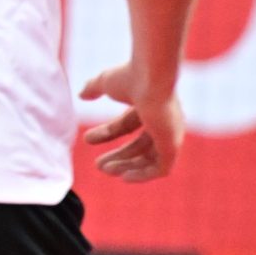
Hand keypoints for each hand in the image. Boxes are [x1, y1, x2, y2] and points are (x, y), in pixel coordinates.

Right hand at [81, 65, 184, 182]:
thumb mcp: (106, 82)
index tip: (87, 140)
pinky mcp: (173, 145)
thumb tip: (82, 94)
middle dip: (119, 156)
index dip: (107, 134)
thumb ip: (94, 89)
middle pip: (140, 145)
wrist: (151, 77)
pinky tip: (125, 178)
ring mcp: (170, 134)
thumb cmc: (130, 76)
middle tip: (98, 165)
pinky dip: (144, 175)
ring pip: (150, 159)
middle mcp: (163, 122)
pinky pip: (162, 168)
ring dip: (128, 166)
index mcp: (149, 106)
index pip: (127, 125)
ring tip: (106, 171)